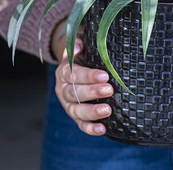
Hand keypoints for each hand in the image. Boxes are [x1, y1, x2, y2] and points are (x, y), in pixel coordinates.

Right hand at [52, 21, 113, 135]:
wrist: (76, 67)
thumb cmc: (83, 56)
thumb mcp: (80, 46)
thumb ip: (78, 44)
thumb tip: (78, 47)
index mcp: (63, 72)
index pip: (73, 74)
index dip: (88, 76)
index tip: (104, 75)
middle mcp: (63, 89)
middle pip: (74, 93)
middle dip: (92, 92)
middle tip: (109, 89)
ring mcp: (68, 105)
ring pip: (76, 111)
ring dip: (92, 112)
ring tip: (107, 110)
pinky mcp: (75, 117)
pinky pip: (80, 125)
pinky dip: (90, 128)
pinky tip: (102, 129)